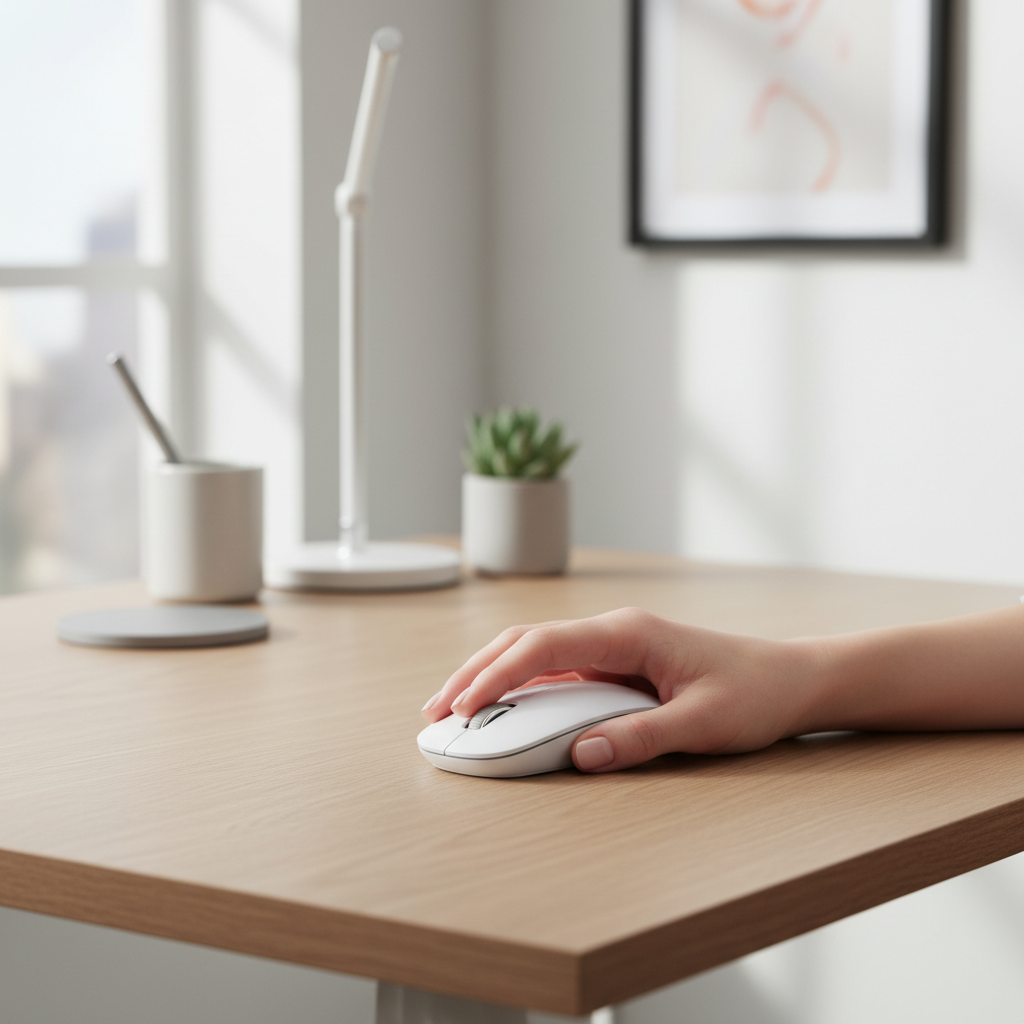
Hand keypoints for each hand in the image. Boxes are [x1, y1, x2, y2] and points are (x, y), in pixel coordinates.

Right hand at [420, 608, 821, 772]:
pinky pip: (558, 671)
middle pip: (526, 642)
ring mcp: (614, 646)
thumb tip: (580, 755)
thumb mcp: (702, 723)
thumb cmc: (754, 694)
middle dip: (476, 672)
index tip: (463, 706)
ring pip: (536, 653)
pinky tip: (504, 707)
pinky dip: (522, 686)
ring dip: (493, 676)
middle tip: (436, 710)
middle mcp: (613, 632)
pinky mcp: (618, 664)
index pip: (543, 646)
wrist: (790, 679)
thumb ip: (640, 738)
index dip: (496, 675)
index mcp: (627, 634)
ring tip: (454, 708)